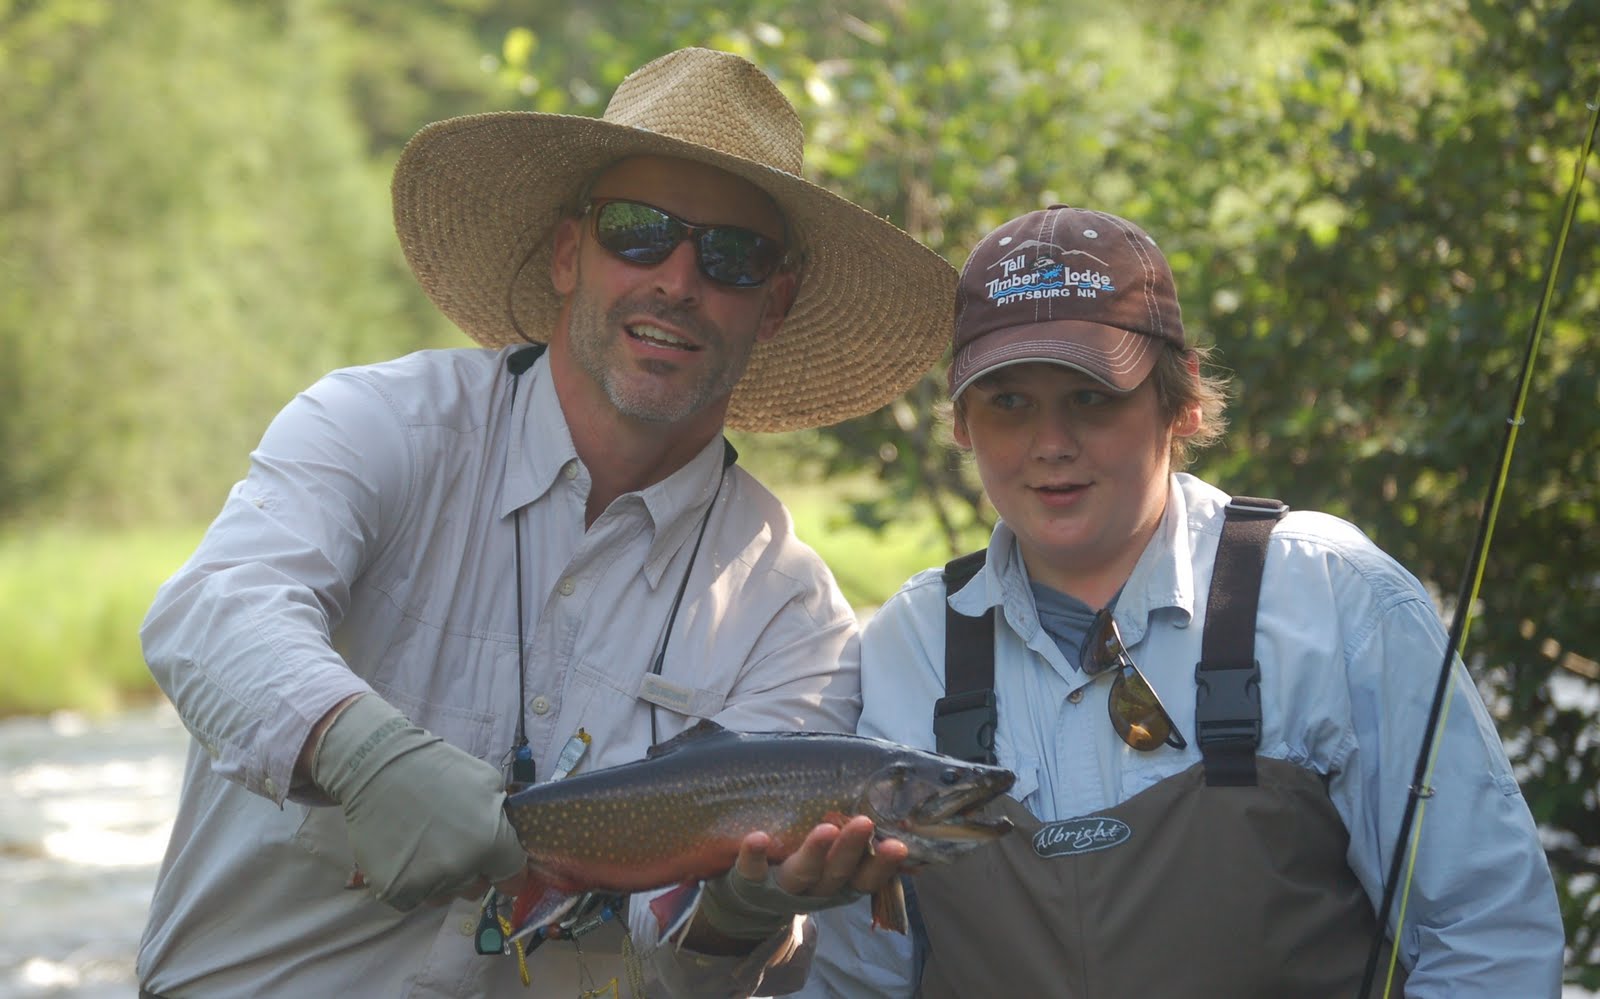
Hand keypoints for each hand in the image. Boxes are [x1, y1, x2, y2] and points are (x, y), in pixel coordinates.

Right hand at [311, 694, 528, 909]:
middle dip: (471, 870)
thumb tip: (510, 848)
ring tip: (425, 843)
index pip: (512, 879)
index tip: (497, 864)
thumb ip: (503, 821)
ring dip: (440, 878)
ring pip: (444, 895)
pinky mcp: (394, 890)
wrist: (377, 768)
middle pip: (476, 887)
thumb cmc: (437, 769)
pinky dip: (411, 883)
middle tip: (452, 840)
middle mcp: (460, 869)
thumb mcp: (488, 783)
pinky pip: (414, 899)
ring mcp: (425, 883)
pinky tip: (405, 853)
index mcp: (489, 843)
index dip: (506, 871)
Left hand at [693, 816, 910, 942]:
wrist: (749, 905)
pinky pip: (751, 871)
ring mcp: (782, 887)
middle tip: (865, 822)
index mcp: (839, 883)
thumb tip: (896, 808)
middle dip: (851, 849)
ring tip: (826, 828)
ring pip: (801, 873)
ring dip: (814, 852)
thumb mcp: (830, 862)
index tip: (900, 846)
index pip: (867, 878)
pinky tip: (758, 838)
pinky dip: (755, 856)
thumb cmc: (801, 867)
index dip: (884, 865)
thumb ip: (856, 843)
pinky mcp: (749, 882)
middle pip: (836, 873)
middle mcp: (815, 889)